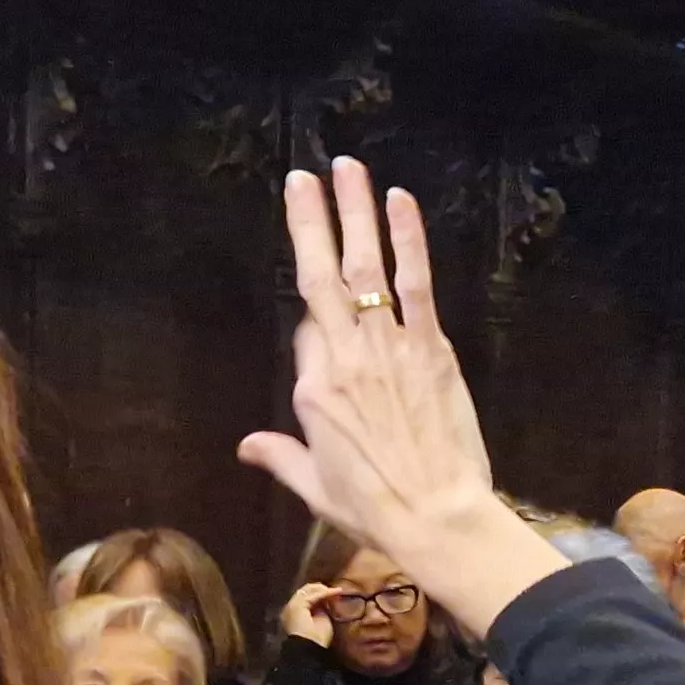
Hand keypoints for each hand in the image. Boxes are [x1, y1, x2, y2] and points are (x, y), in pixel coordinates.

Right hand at [237, 159, 557, 637]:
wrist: (437, 516)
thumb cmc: (376, 508)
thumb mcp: (316, 486)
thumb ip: (281, 456)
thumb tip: (247, 446)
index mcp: (311, 392)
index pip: (308, 332)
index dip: (316, 326)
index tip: (327, 331)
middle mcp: (344, 359)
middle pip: (319, 277)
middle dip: (310, 221)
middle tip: (303, 175)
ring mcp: (388, 347)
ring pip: (365, 267)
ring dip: (355, 212)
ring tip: (348, 168)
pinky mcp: (431, 347)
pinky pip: (415, 283)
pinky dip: (408, 239)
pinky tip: (400, 201)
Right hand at [282, 582, 342, 647]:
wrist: (309, 650)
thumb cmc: (317, 640)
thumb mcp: (321, 620)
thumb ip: (321, 608)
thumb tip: (326, 599)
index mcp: (295, 613)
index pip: (306, 598)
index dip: (320, 594)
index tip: (335, 594)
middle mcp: (290, 608)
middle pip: (305, 592)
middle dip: (321, 589)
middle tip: (336, 591)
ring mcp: (291, 606)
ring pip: (307, 590)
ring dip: (323, 589)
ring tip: (336, 591)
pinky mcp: (296, 606)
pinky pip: (311, 595)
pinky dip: (324, 592)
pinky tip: (334, 592)